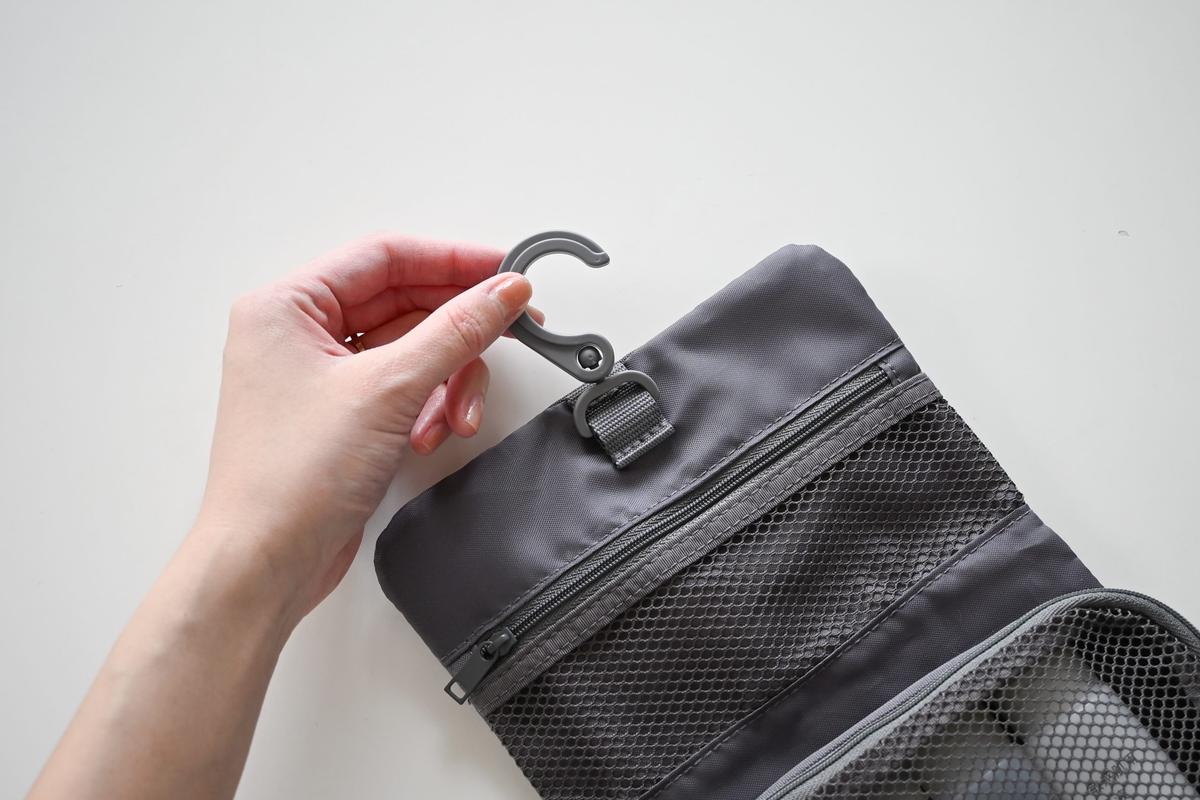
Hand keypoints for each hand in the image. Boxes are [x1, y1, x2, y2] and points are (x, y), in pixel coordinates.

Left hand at [196, 234, 534, 621]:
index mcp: (286, 306)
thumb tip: (503, 290)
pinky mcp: (341, 417)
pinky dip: (427, 407)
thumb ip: (456, 331)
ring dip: (446, 381)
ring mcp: (320, 378)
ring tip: (458, 417)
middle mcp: (298, 335)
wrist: (265, 564)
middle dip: (458, 331)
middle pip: (402, 304)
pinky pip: (402, 389)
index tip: (506, 271)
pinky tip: (429, 437)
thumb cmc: (292, 477)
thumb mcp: (389, 389)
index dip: (452, 260)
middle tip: (513, 329)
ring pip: (410, 351)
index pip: (384, 257)